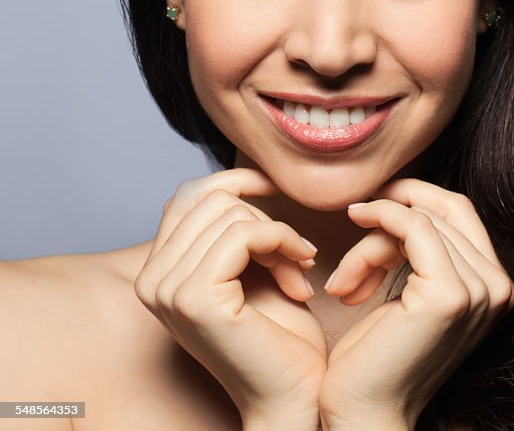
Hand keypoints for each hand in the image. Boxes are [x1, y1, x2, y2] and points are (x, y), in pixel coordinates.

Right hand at [133, 168, 325, 428]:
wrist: (292, 396)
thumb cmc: (281, 339)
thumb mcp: (252, 270)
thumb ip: (233, 231)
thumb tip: (236, 179)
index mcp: (157, 273)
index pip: (188, 195)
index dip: (236, 180)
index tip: (276, 188)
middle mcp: (150, 280)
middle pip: (211, 199)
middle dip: (265, 217)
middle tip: (297, 255)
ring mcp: (167, 289)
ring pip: (231, 214)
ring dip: (279, 236)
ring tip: (299, 271)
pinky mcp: (195, 297)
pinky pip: (244, 234)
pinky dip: (282, 243)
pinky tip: (301, 276)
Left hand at [317, 179, 513, 428]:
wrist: (364, 414)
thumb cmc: (377, 358)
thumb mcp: (410, 293)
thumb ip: (424, 253)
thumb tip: (405, 202)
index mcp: (496, 287)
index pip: (460, 214)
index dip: (415, 197)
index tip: (372, 205)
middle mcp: (499, 287)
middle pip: (442, 212)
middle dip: (391, 216)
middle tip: (352, 226)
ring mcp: (479, 290)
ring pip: (421, 220)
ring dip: (372, 238)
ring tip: (345, 279)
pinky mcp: (449, 295)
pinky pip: (413, 227)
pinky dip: (380, 219)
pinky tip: (352, 229)